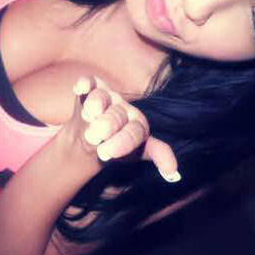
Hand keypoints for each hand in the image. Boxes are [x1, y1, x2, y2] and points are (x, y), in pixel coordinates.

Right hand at [64, 76, 180, 181]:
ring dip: (95, 104)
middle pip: (116, 116)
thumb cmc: (118, 144)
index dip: (122, 142)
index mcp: (138, 124)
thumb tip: (173, 172)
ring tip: (89, 115)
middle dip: (106, 125)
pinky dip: (85, 83)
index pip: (134, 133)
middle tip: (94, 137)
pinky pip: (90, 82)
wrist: (93, 138)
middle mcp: (124, 108)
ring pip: (102, 97)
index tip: (105, 154)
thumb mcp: (137, 151)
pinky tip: (81, 88)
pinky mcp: (92, 88)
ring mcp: (108, 97)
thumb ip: (156, 154)